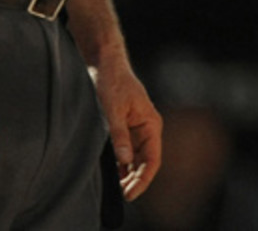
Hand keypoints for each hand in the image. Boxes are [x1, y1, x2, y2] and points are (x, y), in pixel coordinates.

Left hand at [89, 49, 162, 200]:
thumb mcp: (112, 109)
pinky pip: (127, 151)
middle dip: (135, 180)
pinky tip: (113, 174)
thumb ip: (119, 135)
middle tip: (122, 195)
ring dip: (128, 174)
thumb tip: (125, 161)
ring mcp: (136, 129)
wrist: (105, 62)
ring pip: (136, 159)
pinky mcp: (125, 128)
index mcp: (151, 123)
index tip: (130, 193)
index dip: (143, 179)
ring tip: (116, 188)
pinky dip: (121, 164)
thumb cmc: (112, 81)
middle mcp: (147, 128)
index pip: (153, 159)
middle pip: (145, 162)